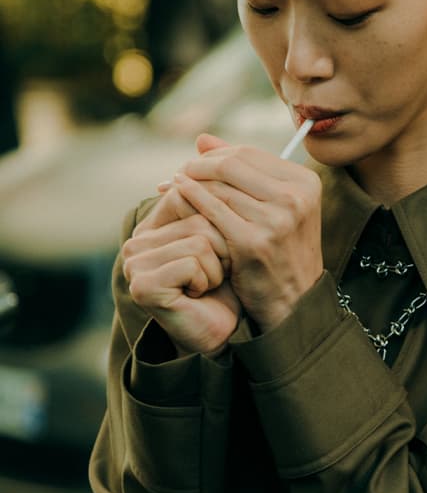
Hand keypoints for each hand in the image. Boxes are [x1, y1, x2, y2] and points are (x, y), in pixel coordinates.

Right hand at [122, 207, 240, 355]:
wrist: (220, 333)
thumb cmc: (224, 286)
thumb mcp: (220, 238)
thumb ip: (211, 205)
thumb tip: (213, 159)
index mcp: (151, 227)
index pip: (189, 193)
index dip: (219, 219)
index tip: (220, 249)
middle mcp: (136, 242)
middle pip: (199, 216)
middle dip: (223, 247)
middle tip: (216, 273)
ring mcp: (135, 264)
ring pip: (200, 239)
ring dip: (218, 266)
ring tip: (208, 285)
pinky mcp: (144, 285)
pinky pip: (194, 261)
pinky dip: (208, 280)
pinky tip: (198, 295)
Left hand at [164, 133, 323, 332]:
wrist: (294, 303)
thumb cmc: (281, 253)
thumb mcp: (276, 208)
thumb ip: (243, 173)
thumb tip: (202, 139)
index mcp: (305, 182)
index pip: (248, 153)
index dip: (215, 155)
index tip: (193, 163)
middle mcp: (295, 197)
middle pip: (232, 164)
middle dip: (198, 166)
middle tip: (177, 173)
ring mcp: (276, 220)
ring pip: (219, 186)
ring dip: (189, 182)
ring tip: (171, 187)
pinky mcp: (253, 241)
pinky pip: (211, 209)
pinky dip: (190, 198)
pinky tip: (176, 196)